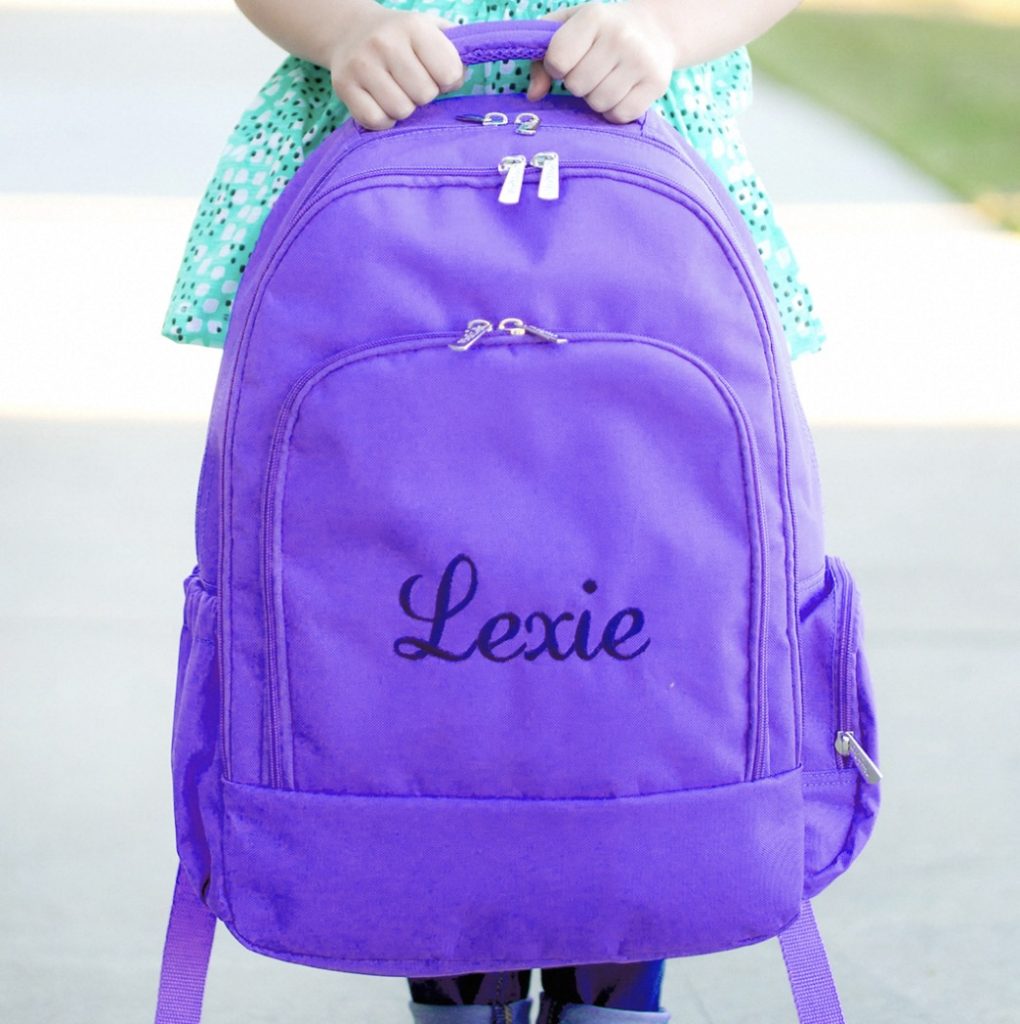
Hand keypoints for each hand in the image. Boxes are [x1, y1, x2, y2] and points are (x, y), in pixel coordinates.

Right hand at [329, 8, 466, 130]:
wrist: (350, 31)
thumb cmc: (401, 39)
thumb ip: (455, 52)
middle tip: (412, 84)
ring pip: (401, 110)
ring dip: (404, 109)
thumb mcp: (430, 31)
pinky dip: (383, 120)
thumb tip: (462, 77)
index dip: (448, 81)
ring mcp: (361, 64)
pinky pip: (376, 121)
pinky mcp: (344, 86)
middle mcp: (384, 41)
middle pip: (424, 95)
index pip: (449, 73)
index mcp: (413, 26)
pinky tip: (381, 104)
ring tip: (397, 92)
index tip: (436, 75)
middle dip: (423, 95)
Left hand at [527, 2, 676, 123]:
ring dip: (596, 99)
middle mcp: (620, 35)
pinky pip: (620, 115)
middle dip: (578, 84)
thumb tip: (534, 95)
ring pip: (598, 104)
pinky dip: (614, 110)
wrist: (654, 30)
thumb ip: (540, 58)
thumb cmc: (599, 34)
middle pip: (577, 86)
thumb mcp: (567, 30)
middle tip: (591, 71)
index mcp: (593, 16)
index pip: (557, 60)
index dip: (556, 68)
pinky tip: (620, 92)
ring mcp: (641, 59)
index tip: (568, 62)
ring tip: (606, 80)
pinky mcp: (656, 83)